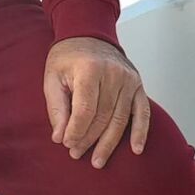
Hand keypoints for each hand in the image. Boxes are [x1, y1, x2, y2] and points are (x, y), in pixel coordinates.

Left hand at [43, 36, 149, 168]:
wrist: (87, 34)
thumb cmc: (67, 57)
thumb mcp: (52, 76)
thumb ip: (56, 107)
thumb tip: (59, 137)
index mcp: (89, 69)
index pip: (84, 109)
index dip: (75, 130)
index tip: (66, 143)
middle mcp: (113, 73)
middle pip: (102, 117)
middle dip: (88, 139)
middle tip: (76, 154)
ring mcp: (128, 79)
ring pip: (120, 119)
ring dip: (108, 143)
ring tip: (97, 160)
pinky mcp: (138, 85)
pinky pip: (142, 113)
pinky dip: (140, 132)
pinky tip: (135, 149)